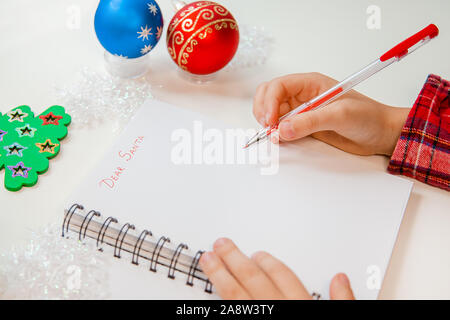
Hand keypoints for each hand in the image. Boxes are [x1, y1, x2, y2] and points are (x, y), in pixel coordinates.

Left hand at [199, 238, 354, 299]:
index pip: (282, 276)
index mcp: (300, 308)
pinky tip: (211, 297)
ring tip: (208, 262)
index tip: (256, 253)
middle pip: (253, 280)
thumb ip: (342, 302)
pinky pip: (232, 318)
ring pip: (236, 297)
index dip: (268, 262)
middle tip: (220, 246)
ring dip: (220, 277)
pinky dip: (222, 307)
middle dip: (235, 259)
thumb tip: (340, 279)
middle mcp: (277, 313)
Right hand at [253, 72, 408, 155]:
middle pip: (268, 96)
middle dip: (263, 110)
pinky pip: (281, 128)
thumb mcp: (340, 115)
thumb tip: (283, 130)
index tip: (270, 121)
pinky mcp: (304, 127)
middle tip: (269, 128)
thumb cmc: (368, 117)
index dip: (269, 102)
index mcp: (310, 83)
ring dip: (268, 123)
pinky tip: (281, 139)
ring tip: (275, 135)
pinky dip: (276, 134)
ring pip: (272, 113)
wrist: (381, 134)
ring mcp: (302, 112)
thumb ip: (311, 122)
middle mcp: (303, 96)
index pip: (278, 86)